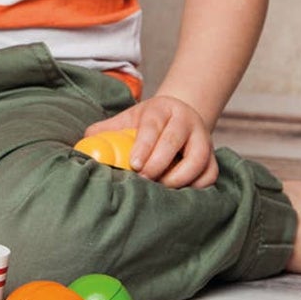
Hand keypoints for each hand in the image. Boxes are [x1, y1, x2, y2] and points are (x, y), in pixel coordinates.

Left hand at [82, 94, 218, 188]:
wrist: (180, 116)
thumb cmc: (149, 122)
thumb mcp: (129, 119)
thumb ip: (108, 129)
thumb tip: (86, 141)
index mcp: (162, 108)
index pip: (153, 126)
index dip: (144, 146)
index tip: (134, 164)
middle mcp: (186, 120)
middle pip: (175, 141)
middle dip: (158, 163)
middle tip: (143, 178)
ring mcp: (203, 138)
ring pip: (198, 159)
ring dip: (179, 177)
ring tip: (160, 187)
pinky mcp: (213, 156)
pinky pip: (211, 174)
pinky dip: (196, 185)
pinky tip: (178, 191)